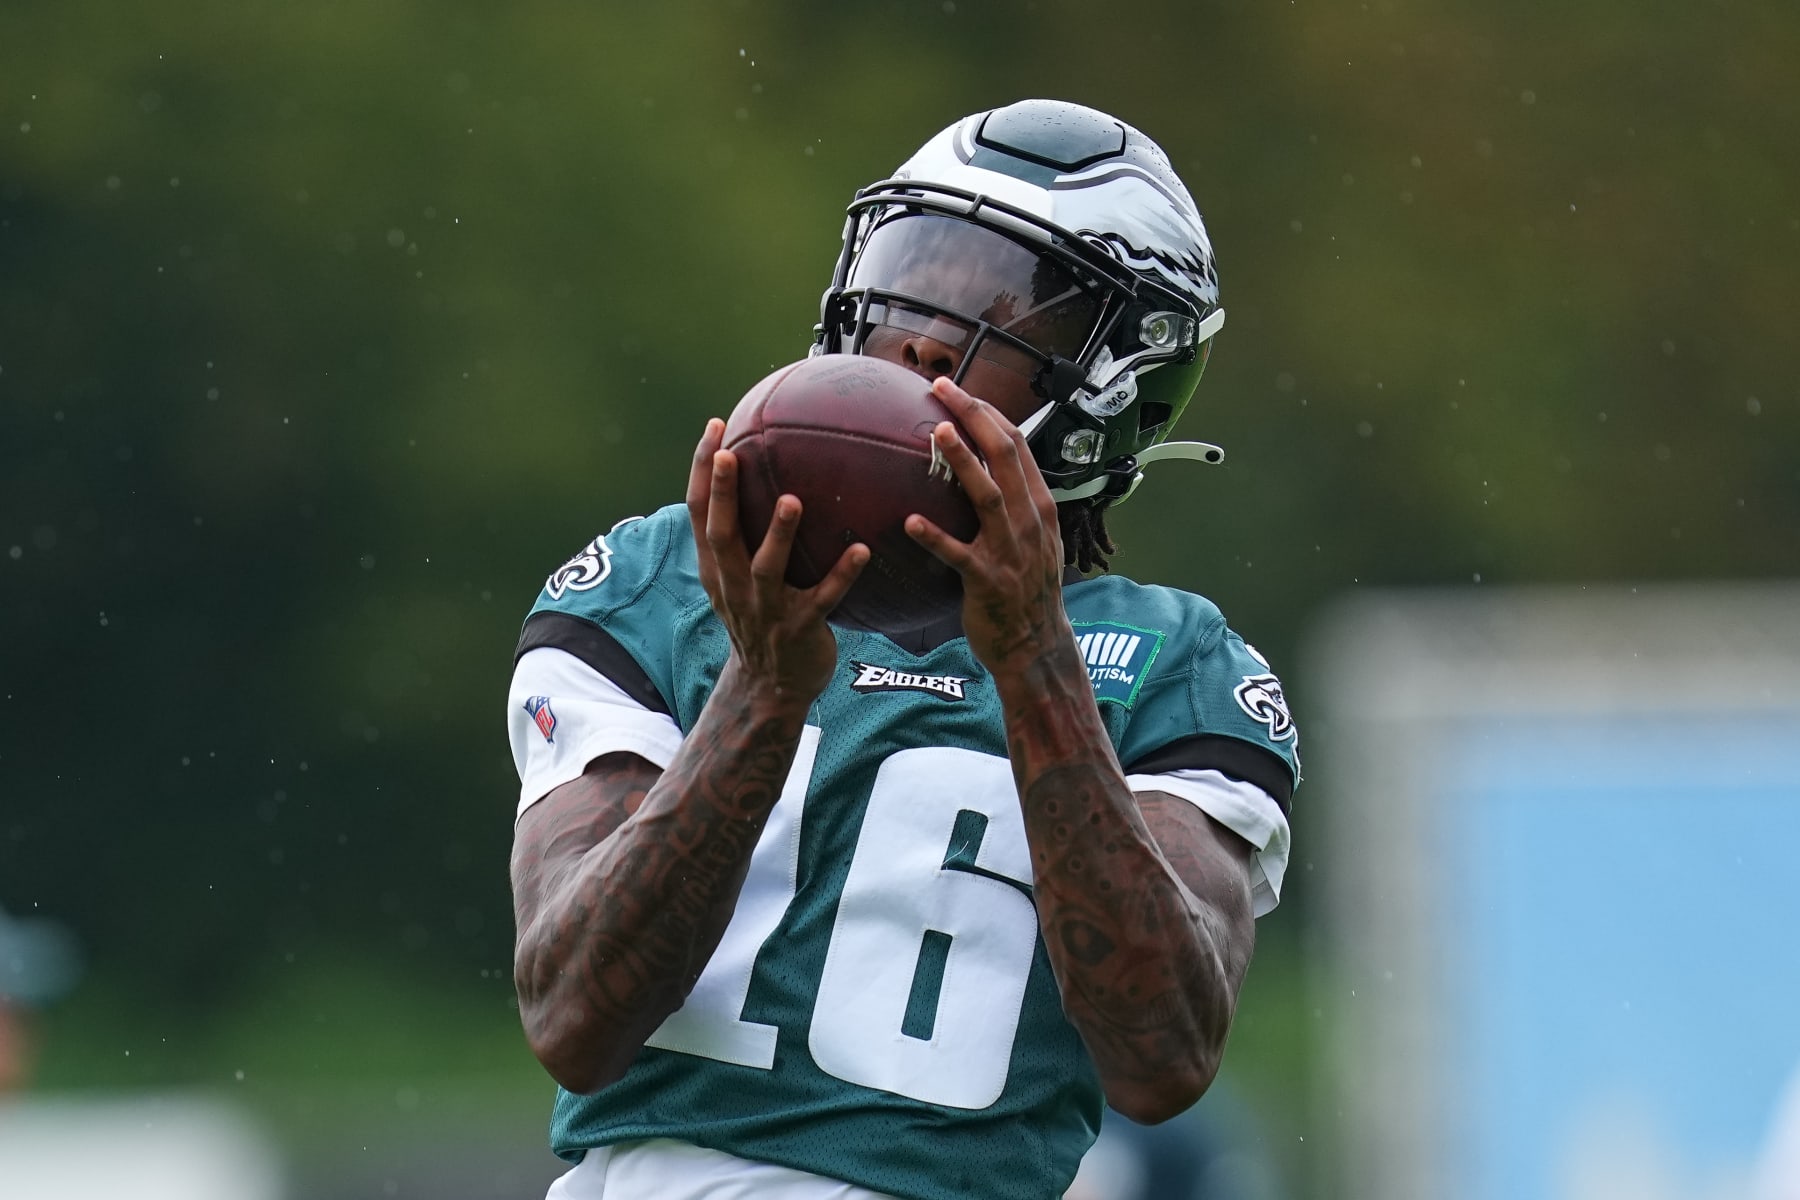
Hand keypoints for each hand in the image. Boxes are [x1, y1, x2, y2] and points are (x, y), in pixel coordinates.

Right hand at [686, 419, 869, 703]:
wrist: (770, 688)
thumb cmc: (760, 617)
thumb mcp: (736, 578)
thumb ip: (742, 534)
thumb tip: (761, 473)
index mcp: (716, 569)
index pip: (699, 513)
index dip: (702, 472)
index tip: (715, 428)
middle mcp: (734, 586)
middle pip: (722, 535)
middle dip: (722, 494)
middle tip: (730, 454)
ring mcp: (765, 610)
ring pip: (767, 568)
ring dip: (780, 534)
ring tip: (794, 500)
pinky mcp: (799, 629)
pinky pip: (823, 600)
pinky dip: (842, 575)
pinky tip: (862, 550)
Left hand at [903, 378, 1072, 677]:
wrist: (1035, 643)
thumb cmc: (1023, 587)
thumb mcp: (1031, 537)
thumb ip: (1011, 502)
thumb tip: (977, 469)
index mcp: (1038, 504)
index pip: (1016, 444)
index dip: (987, 412)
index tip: (958, 390)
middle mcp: (1028, 519)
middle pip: (1005, 454)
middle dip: (974, 416)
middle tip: (942, 389)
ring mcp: (1010, 549)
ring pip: (987, 495)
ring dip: (964, 461)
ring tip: (937, 433)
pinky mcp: (987, 580)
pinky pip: (958, 554)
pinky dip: (935, 537)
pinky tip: (909, 522)